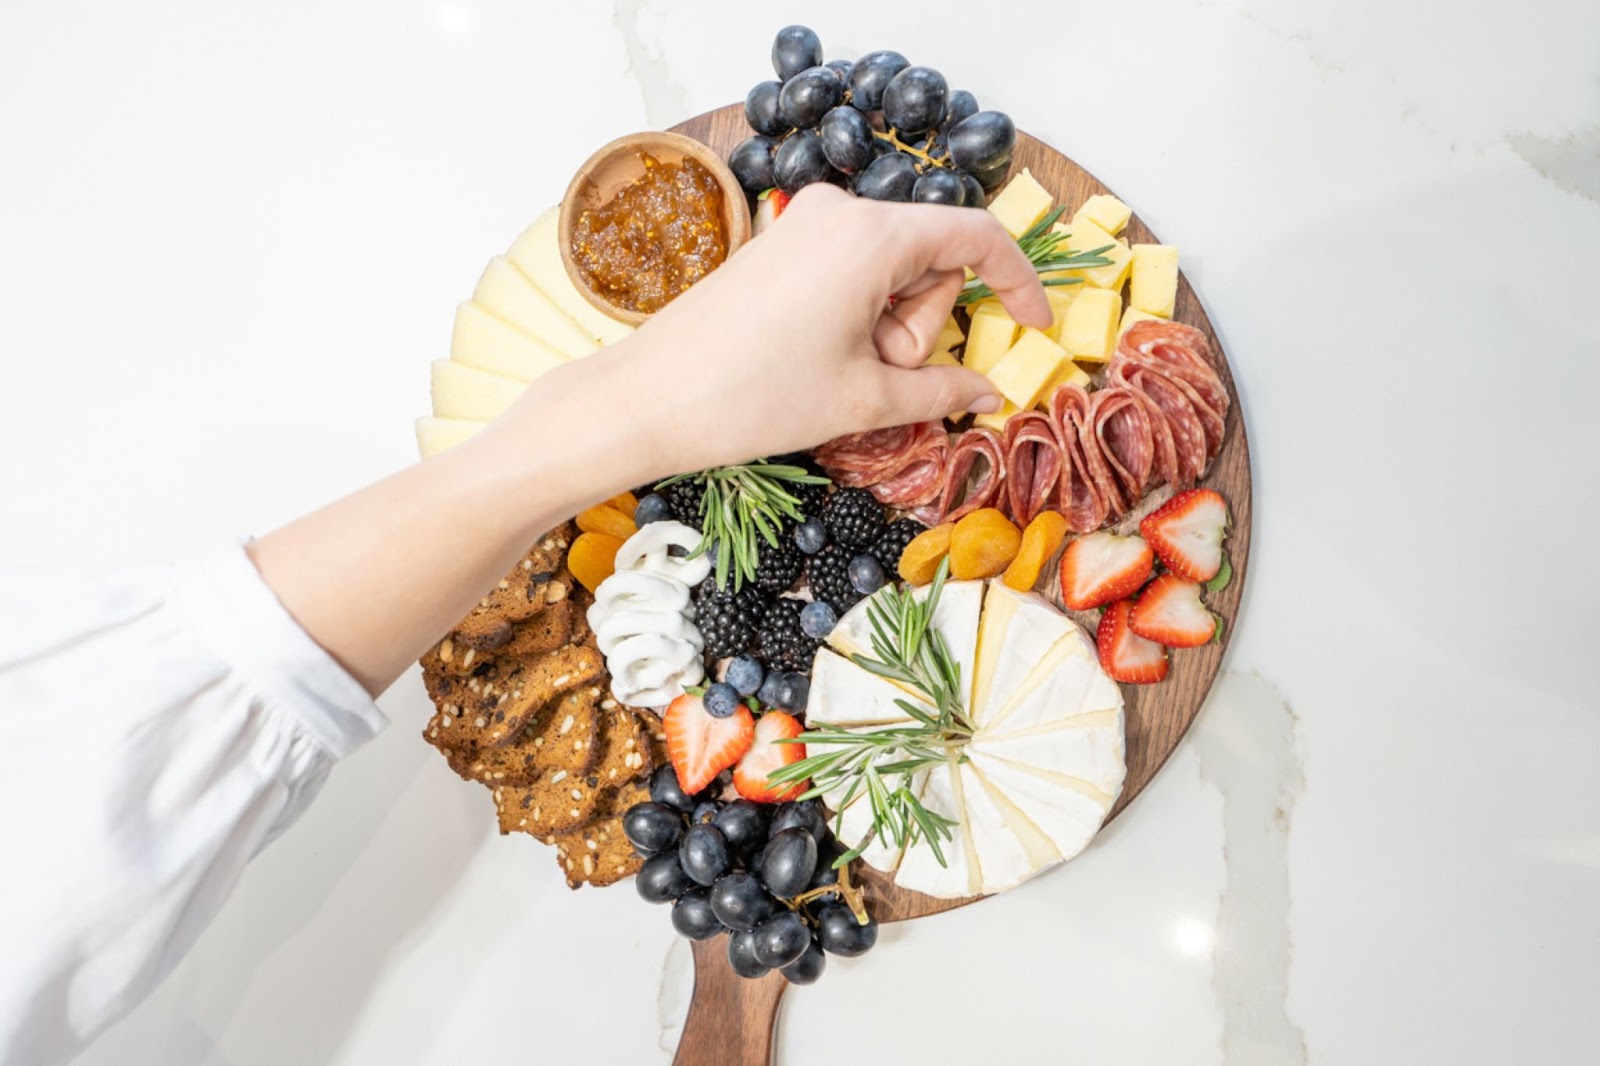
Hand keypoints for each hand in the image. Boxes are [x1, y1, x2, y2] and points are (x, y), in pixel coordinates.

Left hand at [251, 185, 1049, 694]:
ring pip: (889, 274)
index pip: (977, 236)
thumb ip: (942, 388)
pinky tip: (815, 363)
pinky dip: (853, 321)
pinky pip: (848, 277)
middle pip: (931, 260)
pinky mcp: (779, 249)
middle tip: (879, 378)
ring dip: (885, 331)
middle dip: (923, 326)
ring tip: (836, 377)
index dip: (1017, 283)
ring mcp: (806, 228)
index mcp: (874, 234)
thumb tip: (990, 390)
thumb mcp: (864, 399)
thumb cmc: (754, 398)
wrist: (647, 399)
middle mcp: (842, 213)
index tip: (1033, 330)